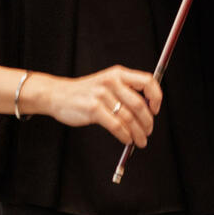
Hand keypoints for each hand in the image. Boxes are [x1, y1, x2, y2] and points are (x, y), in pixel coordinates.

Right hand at [41, 65, 162, 147]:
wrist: (57, 94)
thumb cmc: (85, 92)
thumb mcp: (107, 82)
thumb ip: (125, 90)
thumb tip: (148, 109)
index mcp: (118, 74)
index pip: (147, 81)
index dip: (156, 96)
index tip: (156, 109)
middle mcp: (112, 82)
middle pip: (139, 104)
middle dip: (148, 122)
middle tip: (148, 131)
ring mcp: (102, 95)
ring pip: (129, 118)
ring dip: (138, 133)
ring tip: (140, 140)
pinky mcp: (93, 109)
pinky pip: (116, 126)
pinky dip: (125, 136)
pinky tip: (127, 140)